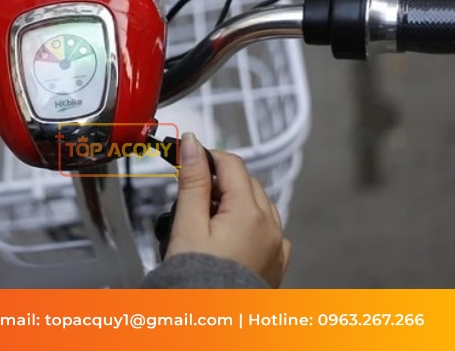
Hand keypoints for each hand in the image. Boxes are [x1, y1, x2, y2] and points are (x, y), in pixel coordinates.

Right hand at [166, 132, 289, 287]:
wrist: (209, 321)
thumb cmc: (196, 278)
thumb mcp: (188, 224)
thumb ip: (193, 181)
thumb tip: (193, 144)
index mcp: (249, 212)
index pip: (232, 164)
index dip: (208, 157)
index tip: (188, 160)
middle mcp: (270, 225)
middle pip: (246, 182)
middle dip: (220, 179)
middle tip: (192, 193)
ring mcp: (276, 245)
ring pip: (260, 203)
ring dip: (236, 200)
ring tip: (207, 218)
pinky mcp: (276, 262)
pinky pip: (269, 229)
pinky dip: (251, 222)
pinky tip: (230, 234)